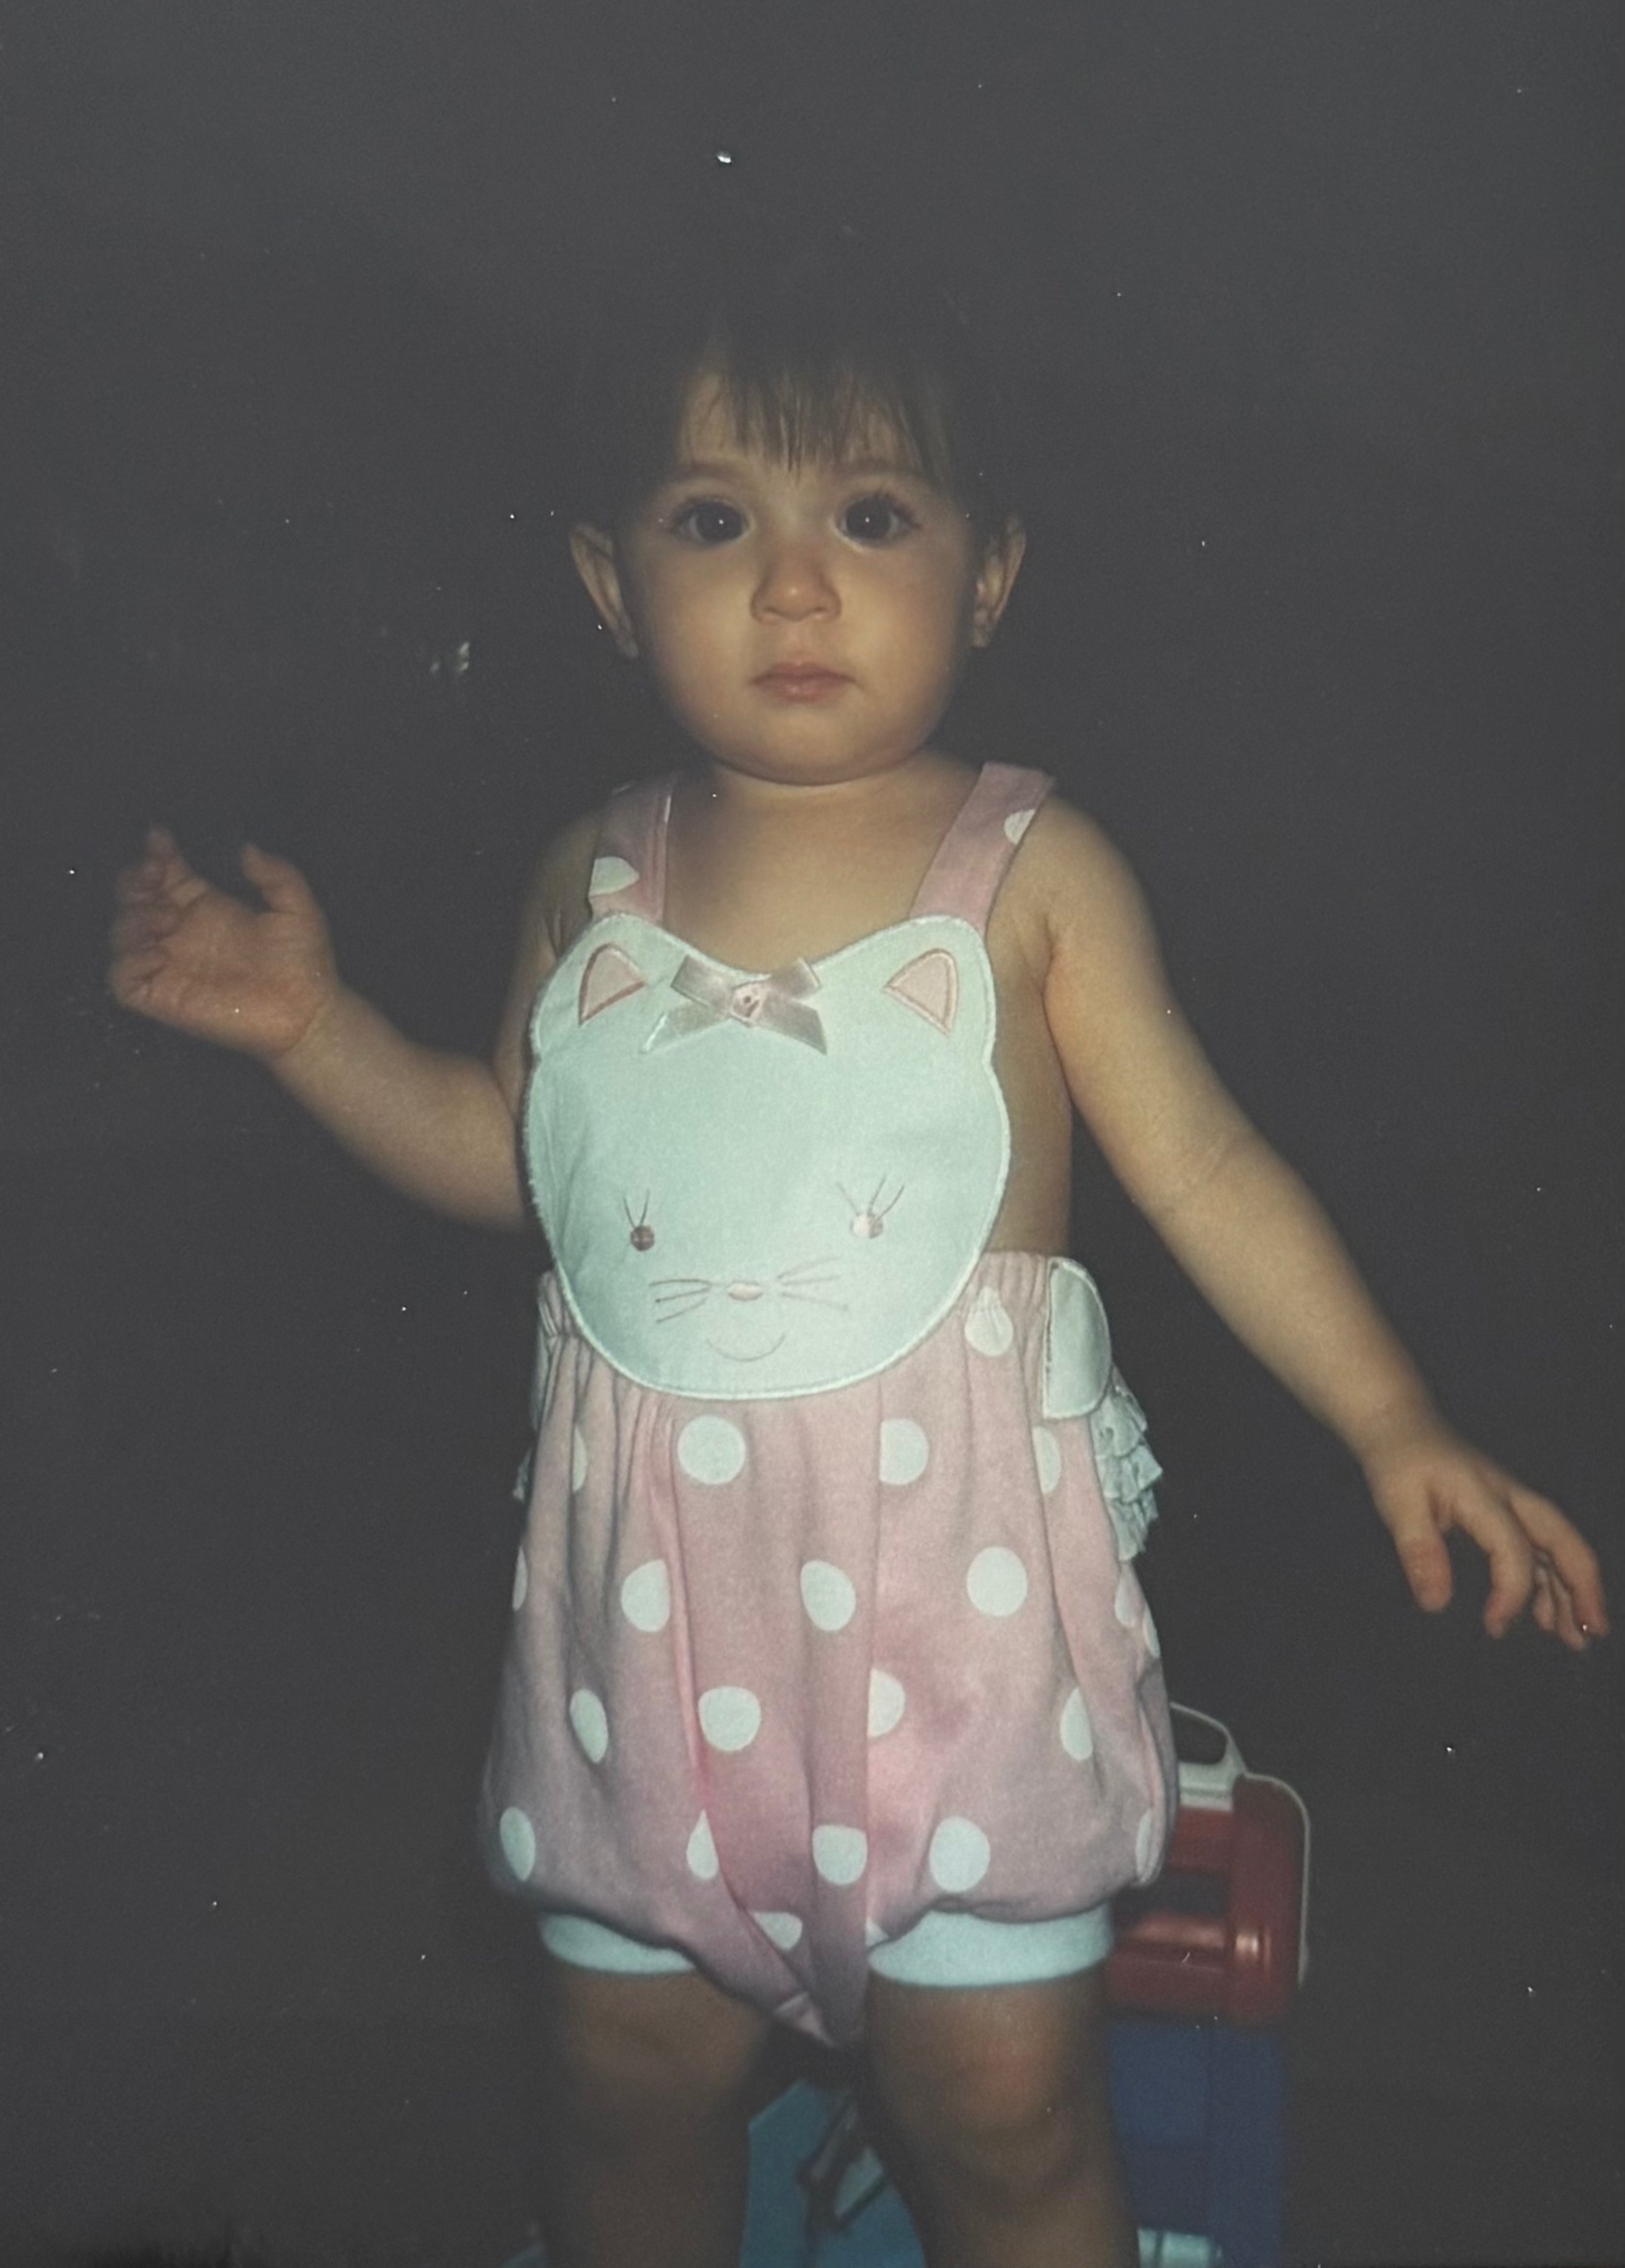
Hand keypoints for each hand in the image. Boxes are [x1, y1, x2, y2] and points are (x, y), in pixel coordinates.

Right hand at [109, 827, 338, 1061]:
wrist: (308, 1014)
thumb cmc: (305, 964)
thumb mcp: (297, 908)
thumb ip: (276, 874)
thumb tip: (245, 847)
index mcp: (205, 907)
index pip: (165, 873)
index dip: (156, 853)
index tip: (160, 838)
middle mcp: (181, 933)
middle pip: (133, 898)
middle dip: (134, 880)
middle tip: (156, 875)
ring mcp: (169, 966)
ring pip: (122, 935)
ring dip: (132, 919)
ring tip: (168, 919)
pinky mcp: (164, 999)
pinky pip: (122, 981)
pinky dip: (128, 964)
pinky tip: (159, 956)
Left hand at [1363, 1416, 1608, 1650]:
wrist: (1400, 1425)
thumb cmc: (1398, 1462)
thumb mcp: (1397, 1503)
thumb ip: (1419, 1551)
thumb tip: (1436, 1605)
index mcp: (1485, 1495)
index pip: (1513, 1548)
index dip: (1512, 1592)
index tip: (1494, 1627)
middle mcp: (1511, 1498)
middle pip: (1563, 1541)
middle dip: (1582, 1587)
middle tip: (1590, 1633)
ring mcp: (1515, 1503)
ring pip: (1559, 1547)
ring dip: (1572, 1590)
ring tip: (1575, 1638)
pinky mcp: (1509, 1511)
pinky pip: (1542, 1548)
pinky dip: (1552, 1582)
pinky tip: (1548, 1616)